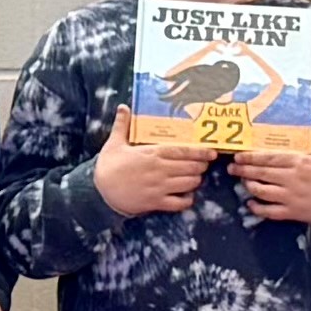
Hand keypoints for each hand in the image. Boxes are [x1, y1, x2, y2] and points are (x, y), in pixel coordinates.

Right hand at [93, 108, 212, 218]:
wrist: (99, 191)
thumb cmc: (108, 166)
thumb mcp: (114, 143)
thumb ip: (122, 125)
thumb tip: (123, 107)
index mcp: (152, 153)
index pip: (183, 151)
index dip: (200, 152)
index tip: (211, 152)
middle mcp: (159, 170)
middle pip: (191, 167)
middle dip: (201, 166)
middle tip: (204, 164)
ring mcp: (159, 187)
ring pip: (189, 184)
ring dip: (195, 181)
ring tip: (196, 177)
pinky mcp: (155, 202)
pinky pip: (179, 203)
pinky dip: (187, 200)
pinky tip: (186, 196)